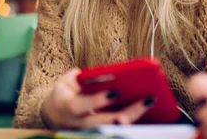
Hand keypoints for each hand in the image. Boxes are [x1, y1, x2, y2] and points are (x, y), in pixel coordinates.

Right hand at [40, 68, 154, 129]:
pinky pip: (118, 129)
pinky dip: (134, 121)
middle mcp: (80, 124)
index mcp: (69, 107)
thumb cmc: (65, 93)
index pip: (83, 106)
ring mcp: (91, 132)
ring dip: (135, 117)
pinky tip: (149, 109)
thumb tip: (108, 74)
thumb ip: (84, 77)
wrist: (54, 114)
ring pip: (116, 128)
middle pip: (106, 122)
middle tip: (148, 99)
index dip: (98, 100)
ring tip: (151, 101)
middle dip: (128, 112)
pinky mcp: (100, 133)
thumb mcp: (67, 81)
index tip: (115, 92)